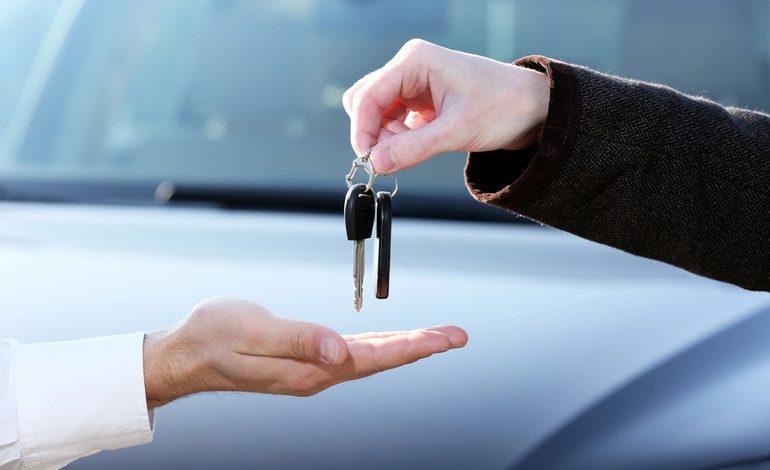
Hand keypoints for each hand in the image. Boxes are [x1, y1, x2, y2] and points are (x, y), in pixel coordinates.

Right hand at [143, 296, 466, 407]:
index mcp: (309, 369)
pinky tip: (391, 344)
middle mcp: (316, 374)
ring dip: (406, 348)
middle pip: (380, 360)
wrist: (186, 354)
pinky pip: (353, 354)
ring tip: (436, 338)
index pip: (373, 359)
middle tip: (457, 335)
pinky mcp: (305, 360)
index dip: (412, 349)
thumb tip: (341, 352)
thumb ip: (299, 340)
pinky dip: (379, 347)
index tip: (445, 339)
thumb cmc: (213, 338)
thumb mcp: (252, 331)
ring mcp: (312, 369)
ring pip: (370, 358)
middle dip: (422, 347)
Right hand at [343, 38, 549, 173]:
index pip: (368, 96)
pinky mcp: (422, 101)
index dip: (362, 130)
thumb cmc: (504, 108)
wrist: (535, 109)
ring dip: (384, 138)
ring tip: (408, 155)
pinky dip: (397, 139)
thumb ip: (413, 148)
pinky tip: (414, 149)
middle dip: (372, 134)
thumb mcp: (457, 131)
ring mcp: (415, 83)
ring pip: (377, 113)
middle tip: (386, 161)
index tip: (367, 161)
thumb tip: (375, 163)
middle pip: (366, 101)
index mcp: (415, 61)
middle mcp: (410, 67)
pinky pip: (394, 121)